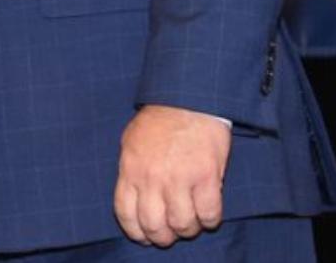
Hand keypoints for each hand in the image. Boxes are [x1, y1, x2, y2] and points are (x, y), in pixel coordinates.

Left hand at [113, 104, 231, 246]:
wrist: (187, 98)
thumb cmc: (158, 121)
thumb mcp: (131, 142)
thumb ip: (131, 172)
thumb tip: (134, 200)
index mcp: (130, 169)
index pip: (126, 214)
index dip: (137, 232)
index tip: (145, 236)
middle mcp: (152, 178)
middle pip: (154, 226)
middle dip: (163, 236)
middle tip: (171, 232)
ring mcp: (180, 179)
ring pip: (183, 225)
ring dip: (188, 229)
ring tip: (191, 221)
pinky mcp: (207, 177)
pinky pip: (209, 215)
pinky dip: (210, 220)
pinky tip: (208, 212)